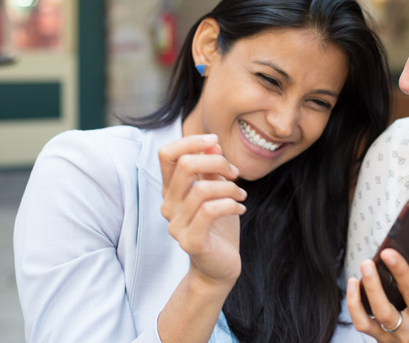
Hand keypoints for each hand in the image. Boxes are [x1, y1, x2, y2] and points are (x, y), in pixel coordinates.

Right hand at [158, 134, 246, 287]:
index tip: (216, 143)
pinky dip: (231, 205)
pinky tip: (241, 209)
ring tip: (241, 195)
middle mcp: (168, 206)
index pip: (167, 154)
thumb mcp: (216, 192)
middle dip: (217, 162)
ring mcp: (176, 225)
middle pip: (186, 165)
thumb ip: (210, 169)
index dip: (191, 141)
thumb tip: (212, 144)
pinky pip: (210, 211)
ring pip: (202, 189)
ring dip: (230, 187)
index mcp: (171, 190)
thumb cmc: (218, 226)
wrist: (219, 267)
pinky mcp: (191, 241)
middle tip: (235, 173)